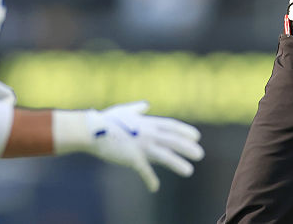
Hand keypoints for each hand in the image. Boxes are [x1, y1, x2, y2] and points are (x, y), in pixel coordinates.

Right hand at [54, 101, 204, 191]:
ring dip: (178, 163)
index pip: (171, 126)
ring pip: (165, 155)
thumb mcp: (124, 110)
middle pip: (173, 140)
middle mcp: (148, 133)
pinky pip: (144, 170)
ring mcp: (141, 145)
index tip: (197, 136)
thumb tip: (146, 105)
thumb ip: (137, 108)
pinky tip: (155, 188)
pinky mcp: (132, 158)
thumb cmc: (107, 120)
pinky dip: (150, 179)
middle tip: (200, 154)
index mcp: (147, 122)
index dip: (185, 131)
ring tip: (189, 171)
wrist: (92, 130)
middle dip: (188, 147)